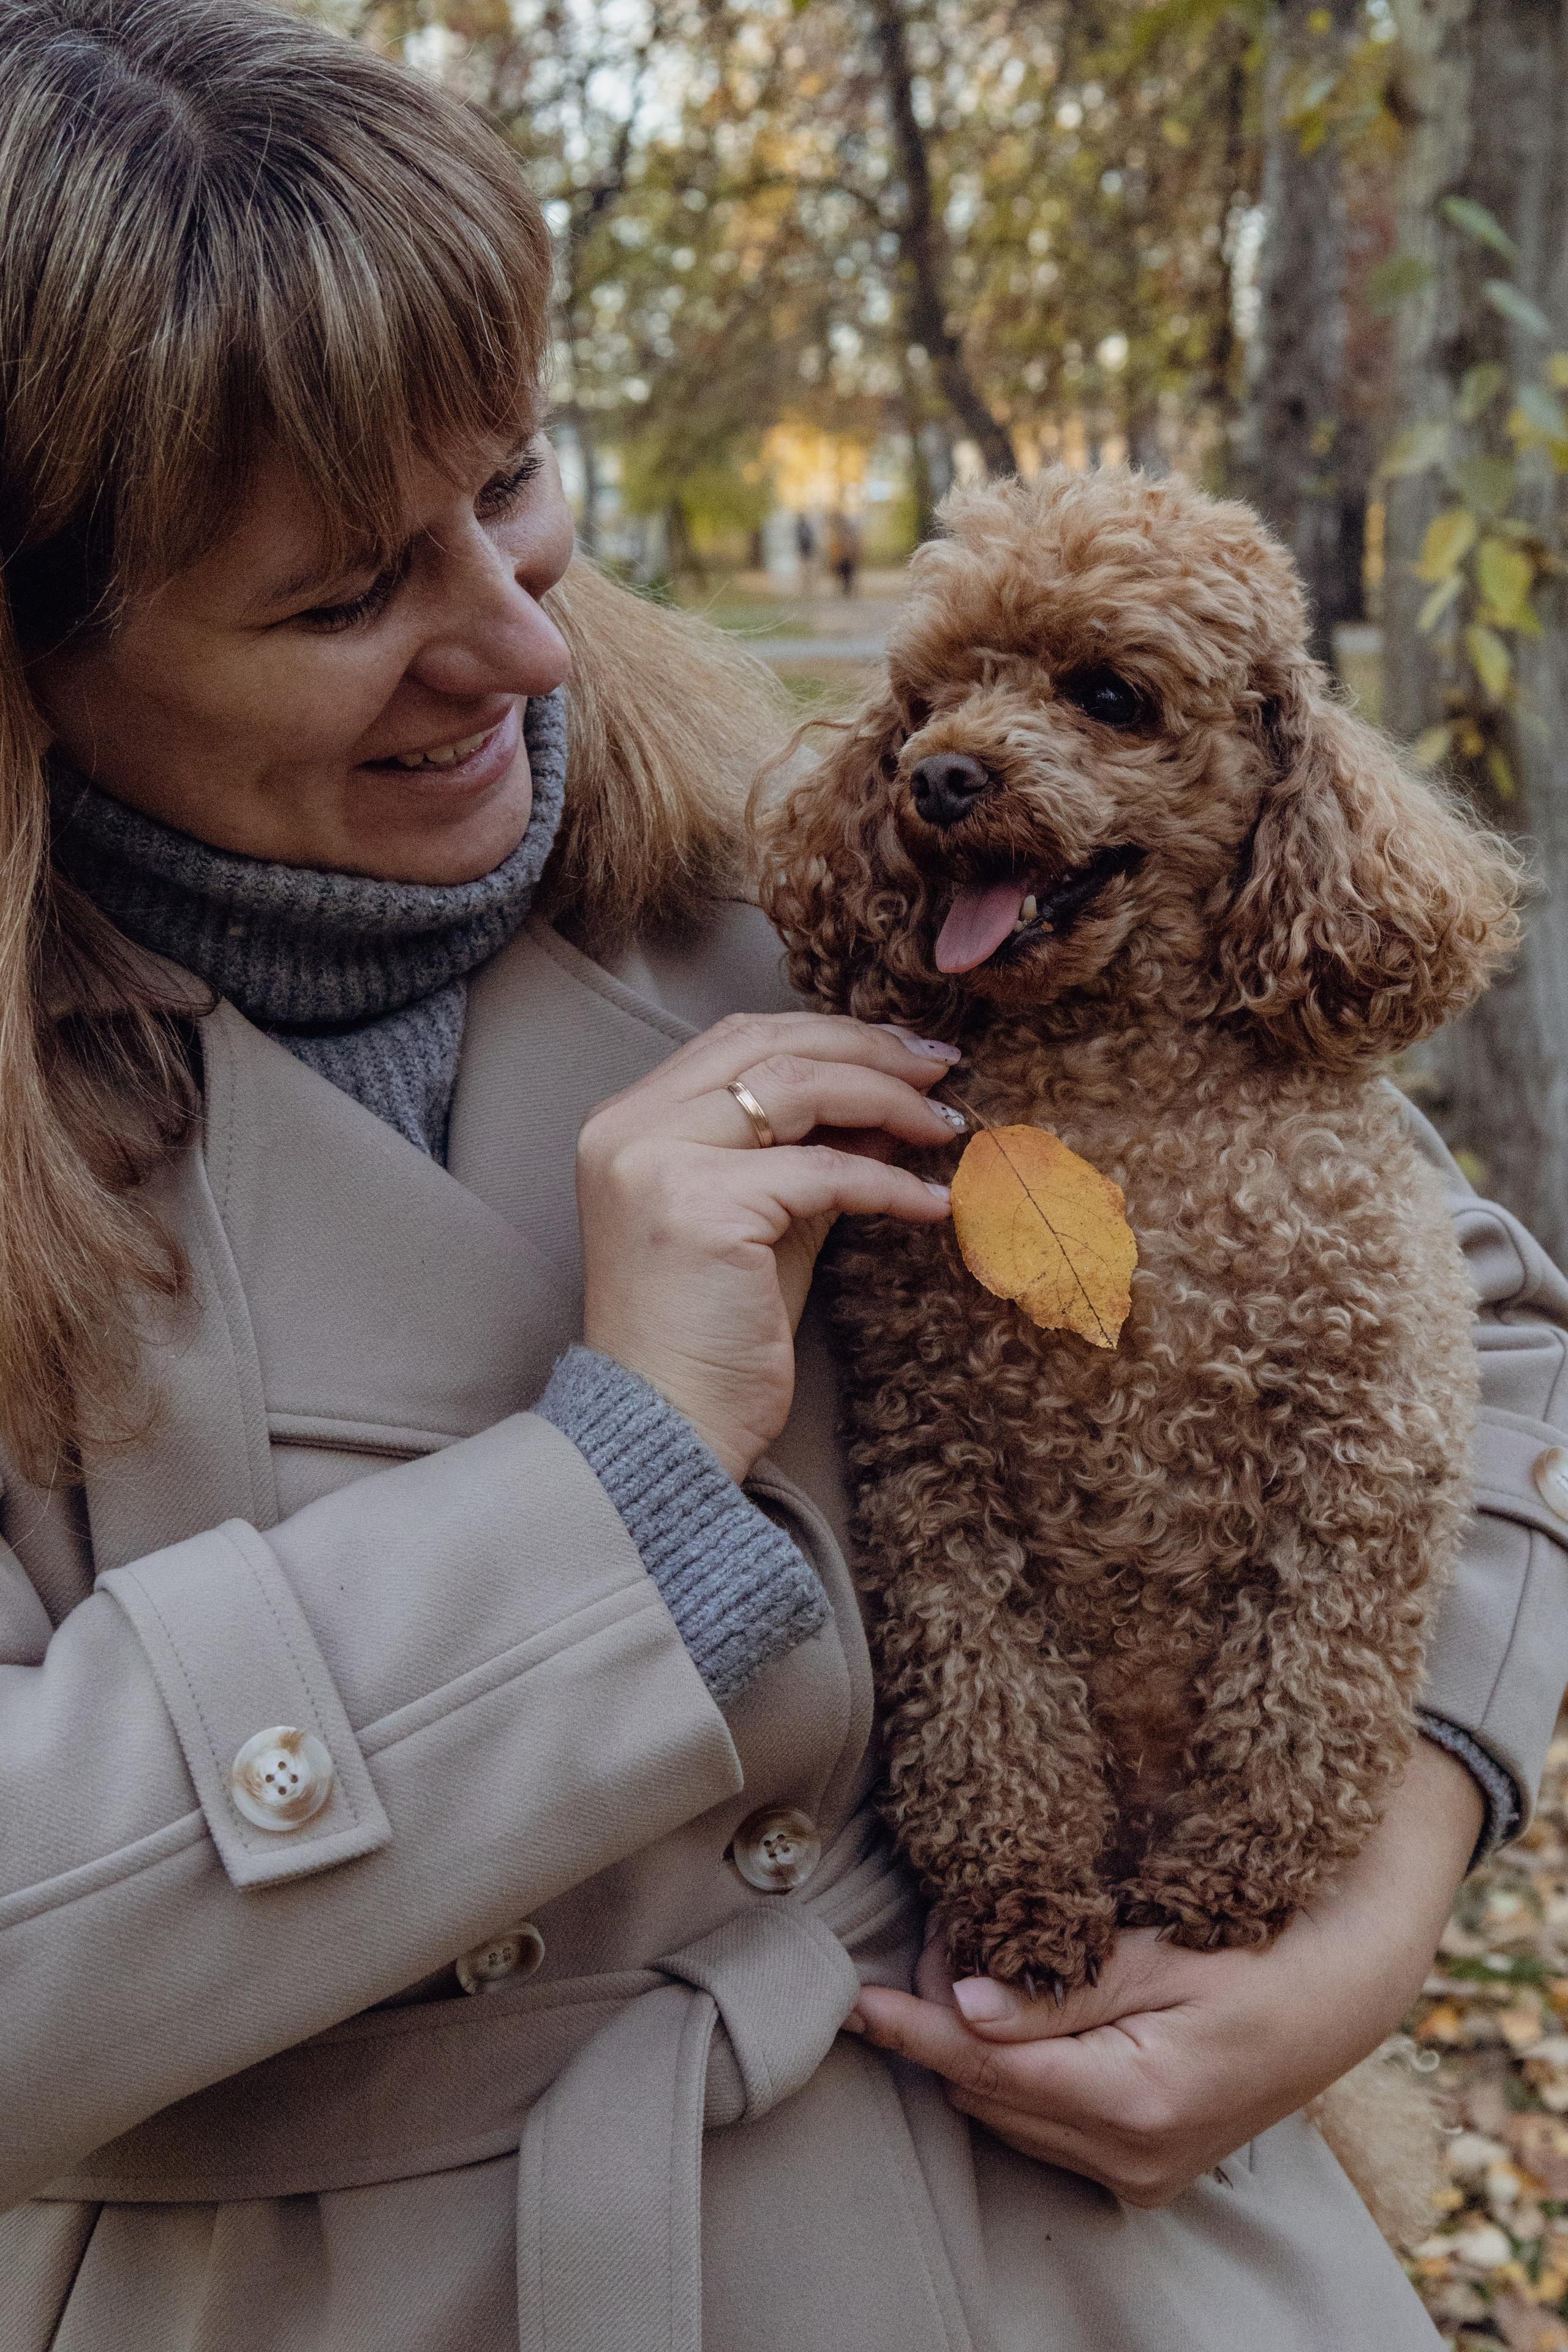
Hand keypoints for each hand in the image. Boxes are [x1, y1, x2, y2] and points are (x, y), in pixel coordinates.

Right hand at [577, 1012, 962, 1482]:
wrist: (667, 1426)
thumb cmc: (714, 1333)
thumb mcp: (765, 1219)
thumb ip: (811, 1152)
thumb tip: (890, 1102)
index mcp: (629, 1121)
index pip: (740, 1039)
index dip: (832, 1034)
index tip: (906, 1053)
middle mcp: (630, 1128)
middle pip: (768, 1045)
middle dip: (867, 1049)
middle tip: (940, 1069)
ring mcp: (658, 1162)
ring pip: (797, 1088)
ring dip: (886, 1100)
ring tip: (944, 1126)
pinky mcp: (702, 1208)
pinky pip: (824, 1172)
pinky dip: (888, 1181)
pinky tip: (930, 1201)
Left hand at [847, 1739, 1482, 2203]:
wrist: (1347, 1988)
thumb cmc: (1261, 1948)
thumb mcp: (1161, 1953)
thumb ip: (1059, 1987)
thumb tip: (962, 2008)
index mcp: (1136, 2103)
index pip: (987, 2067)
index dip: (911, 2031)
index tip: (853, 2001)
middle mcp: (1133, 2159)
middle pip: (988, 2094)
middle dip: (945, 2022)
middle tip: (940, 1934)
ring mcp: (1141, 2175)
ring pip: (1009, 2114)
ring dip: (979, 2048)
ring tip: (982, 1960)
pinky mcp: (1147, 2170)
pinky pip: (1046, 2126)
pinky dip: (1020, 2073)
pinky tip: (1023, 2013)